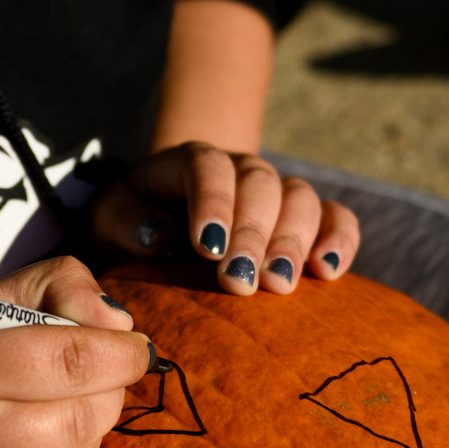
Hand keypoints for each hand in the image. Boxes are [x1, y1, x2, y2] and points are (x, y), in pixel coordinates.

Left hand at [90, 142, 360, 295]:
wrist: (162, 221)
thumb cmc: (131, 224)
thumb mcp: (109, 218)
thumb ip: (125, 221)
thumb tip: (161, 237)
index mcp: (189, 162)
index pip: (207, 167)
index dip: (213, 203)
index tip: (207, 249)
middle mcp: (239, 170)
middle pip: (261, 184)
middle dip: (253, 233)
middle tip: (240, 281)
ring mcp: (276, 192)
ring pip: (301, 197)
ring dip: (294, 241)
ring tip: (280, 285)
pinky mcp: (304, 220)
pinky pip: (335, 217)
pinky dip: (339, 239)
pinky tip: (329, 271)